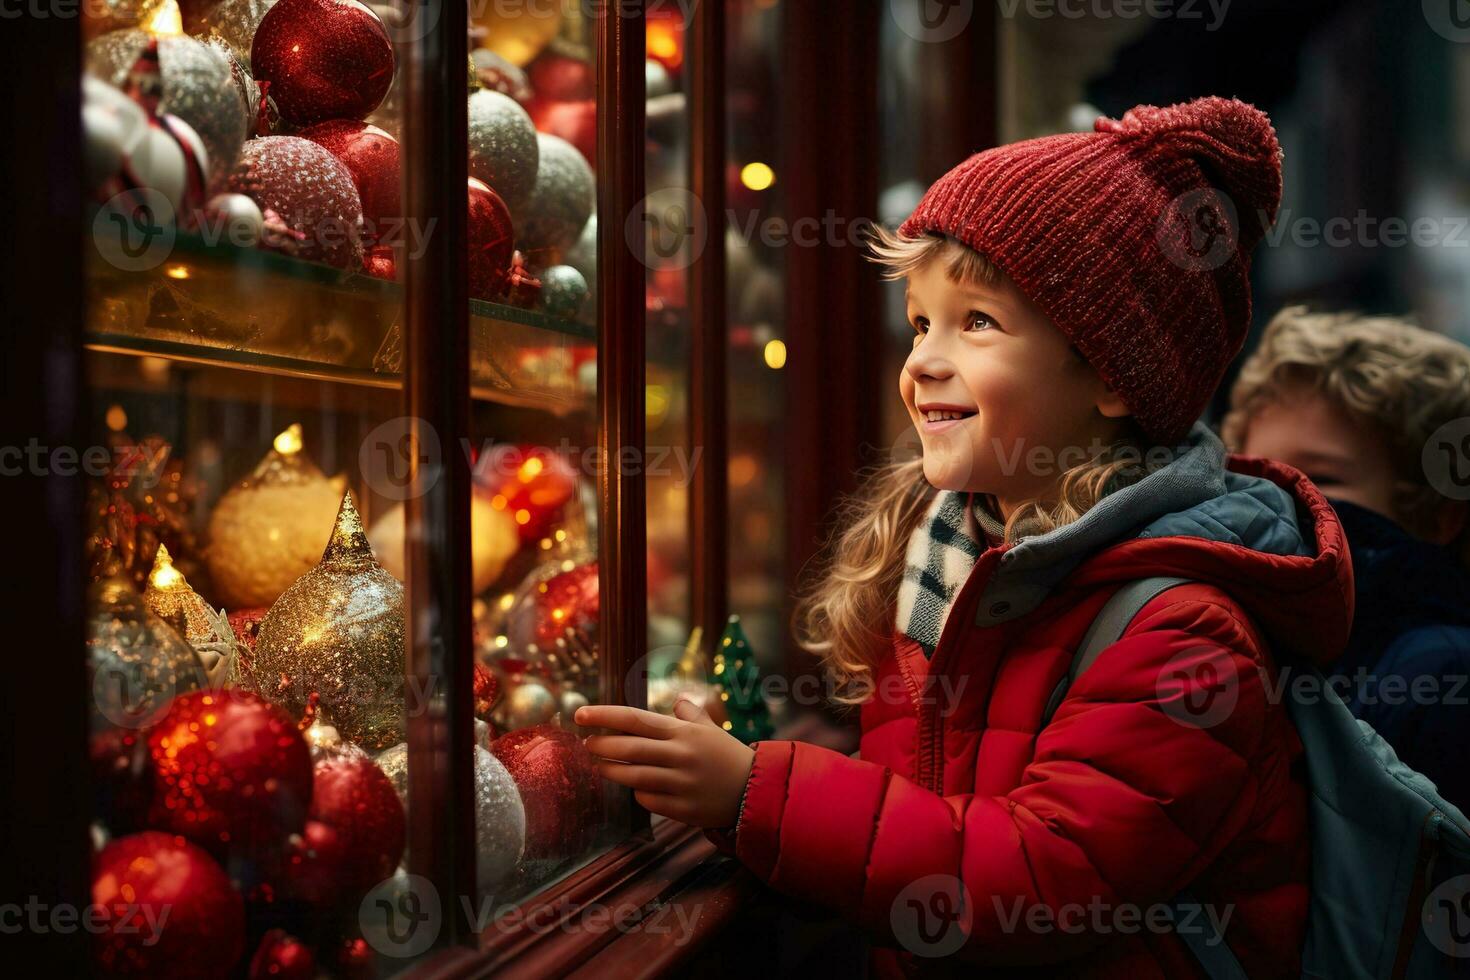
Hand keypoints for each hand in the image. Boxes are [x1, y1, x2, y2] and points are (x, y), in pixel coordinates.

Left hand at [575, 698, 754, 828]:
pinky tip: (635, 787)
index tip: (580, 714)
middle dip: (602, 745)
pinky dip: (638, 793)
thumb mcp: (710, 728)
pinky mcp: (682, 808)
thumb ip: (689, 714)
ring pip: (633, 776)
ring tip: (600, 765)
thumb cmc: (727, 755)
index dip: (604, 716)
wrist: (754, 790)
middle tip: (587, 744)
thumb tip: (677, 701)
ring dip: (611, 770)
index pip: (635, 719)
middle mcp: (680, 755)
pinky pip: (648, 799)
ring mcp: (681, 783)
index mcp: (683, 732)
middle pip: (628, 748)